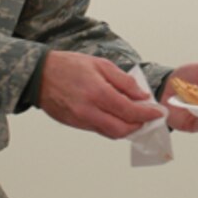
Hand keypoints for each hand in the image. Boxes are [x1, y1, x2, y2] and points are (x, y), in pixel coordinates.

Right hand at [36, 51, 164, 138]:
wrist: (39, 75)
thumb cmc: (69, 66)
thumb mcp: (100, 65)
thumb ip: (123, 81)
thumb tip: (141, 95)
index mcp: (97, 93)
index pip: (129, 111)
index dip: (147, 114)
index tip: (158, 113)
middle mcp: (89, 111)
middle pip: (122, 129)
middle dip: (139, 126)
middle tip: (150, 118)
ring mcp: (81, 120)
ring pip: (111, 133)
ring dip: (127, 128)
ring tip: (137, 117)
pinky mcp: (75, 125)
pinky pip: (99, 130)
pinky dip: (113, 126)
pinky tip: (119, 117)